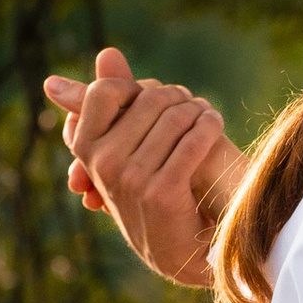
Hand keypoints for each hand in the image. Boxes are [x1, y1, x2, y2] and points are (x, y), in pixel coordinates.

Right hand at [44, 46, 244, 287]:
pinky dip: (210, 126)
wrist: (184, 250)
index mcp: (87, 150)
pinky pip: (193, 139)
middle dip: (176, 98)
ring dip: (199, 111)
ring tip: (205, 117)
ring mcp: (130, 180)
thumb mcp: (126, 145)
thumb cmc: (154, 190)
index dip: (135, 89)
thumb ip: (115, 98)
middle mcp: (103, 164)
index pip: (104, 92)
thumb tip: (107, 51)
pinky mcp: (162, 192)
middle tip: (191, 107)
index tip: (154, 102)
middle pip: (148, 99)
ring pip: (175, 117)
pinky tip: (215, 126)